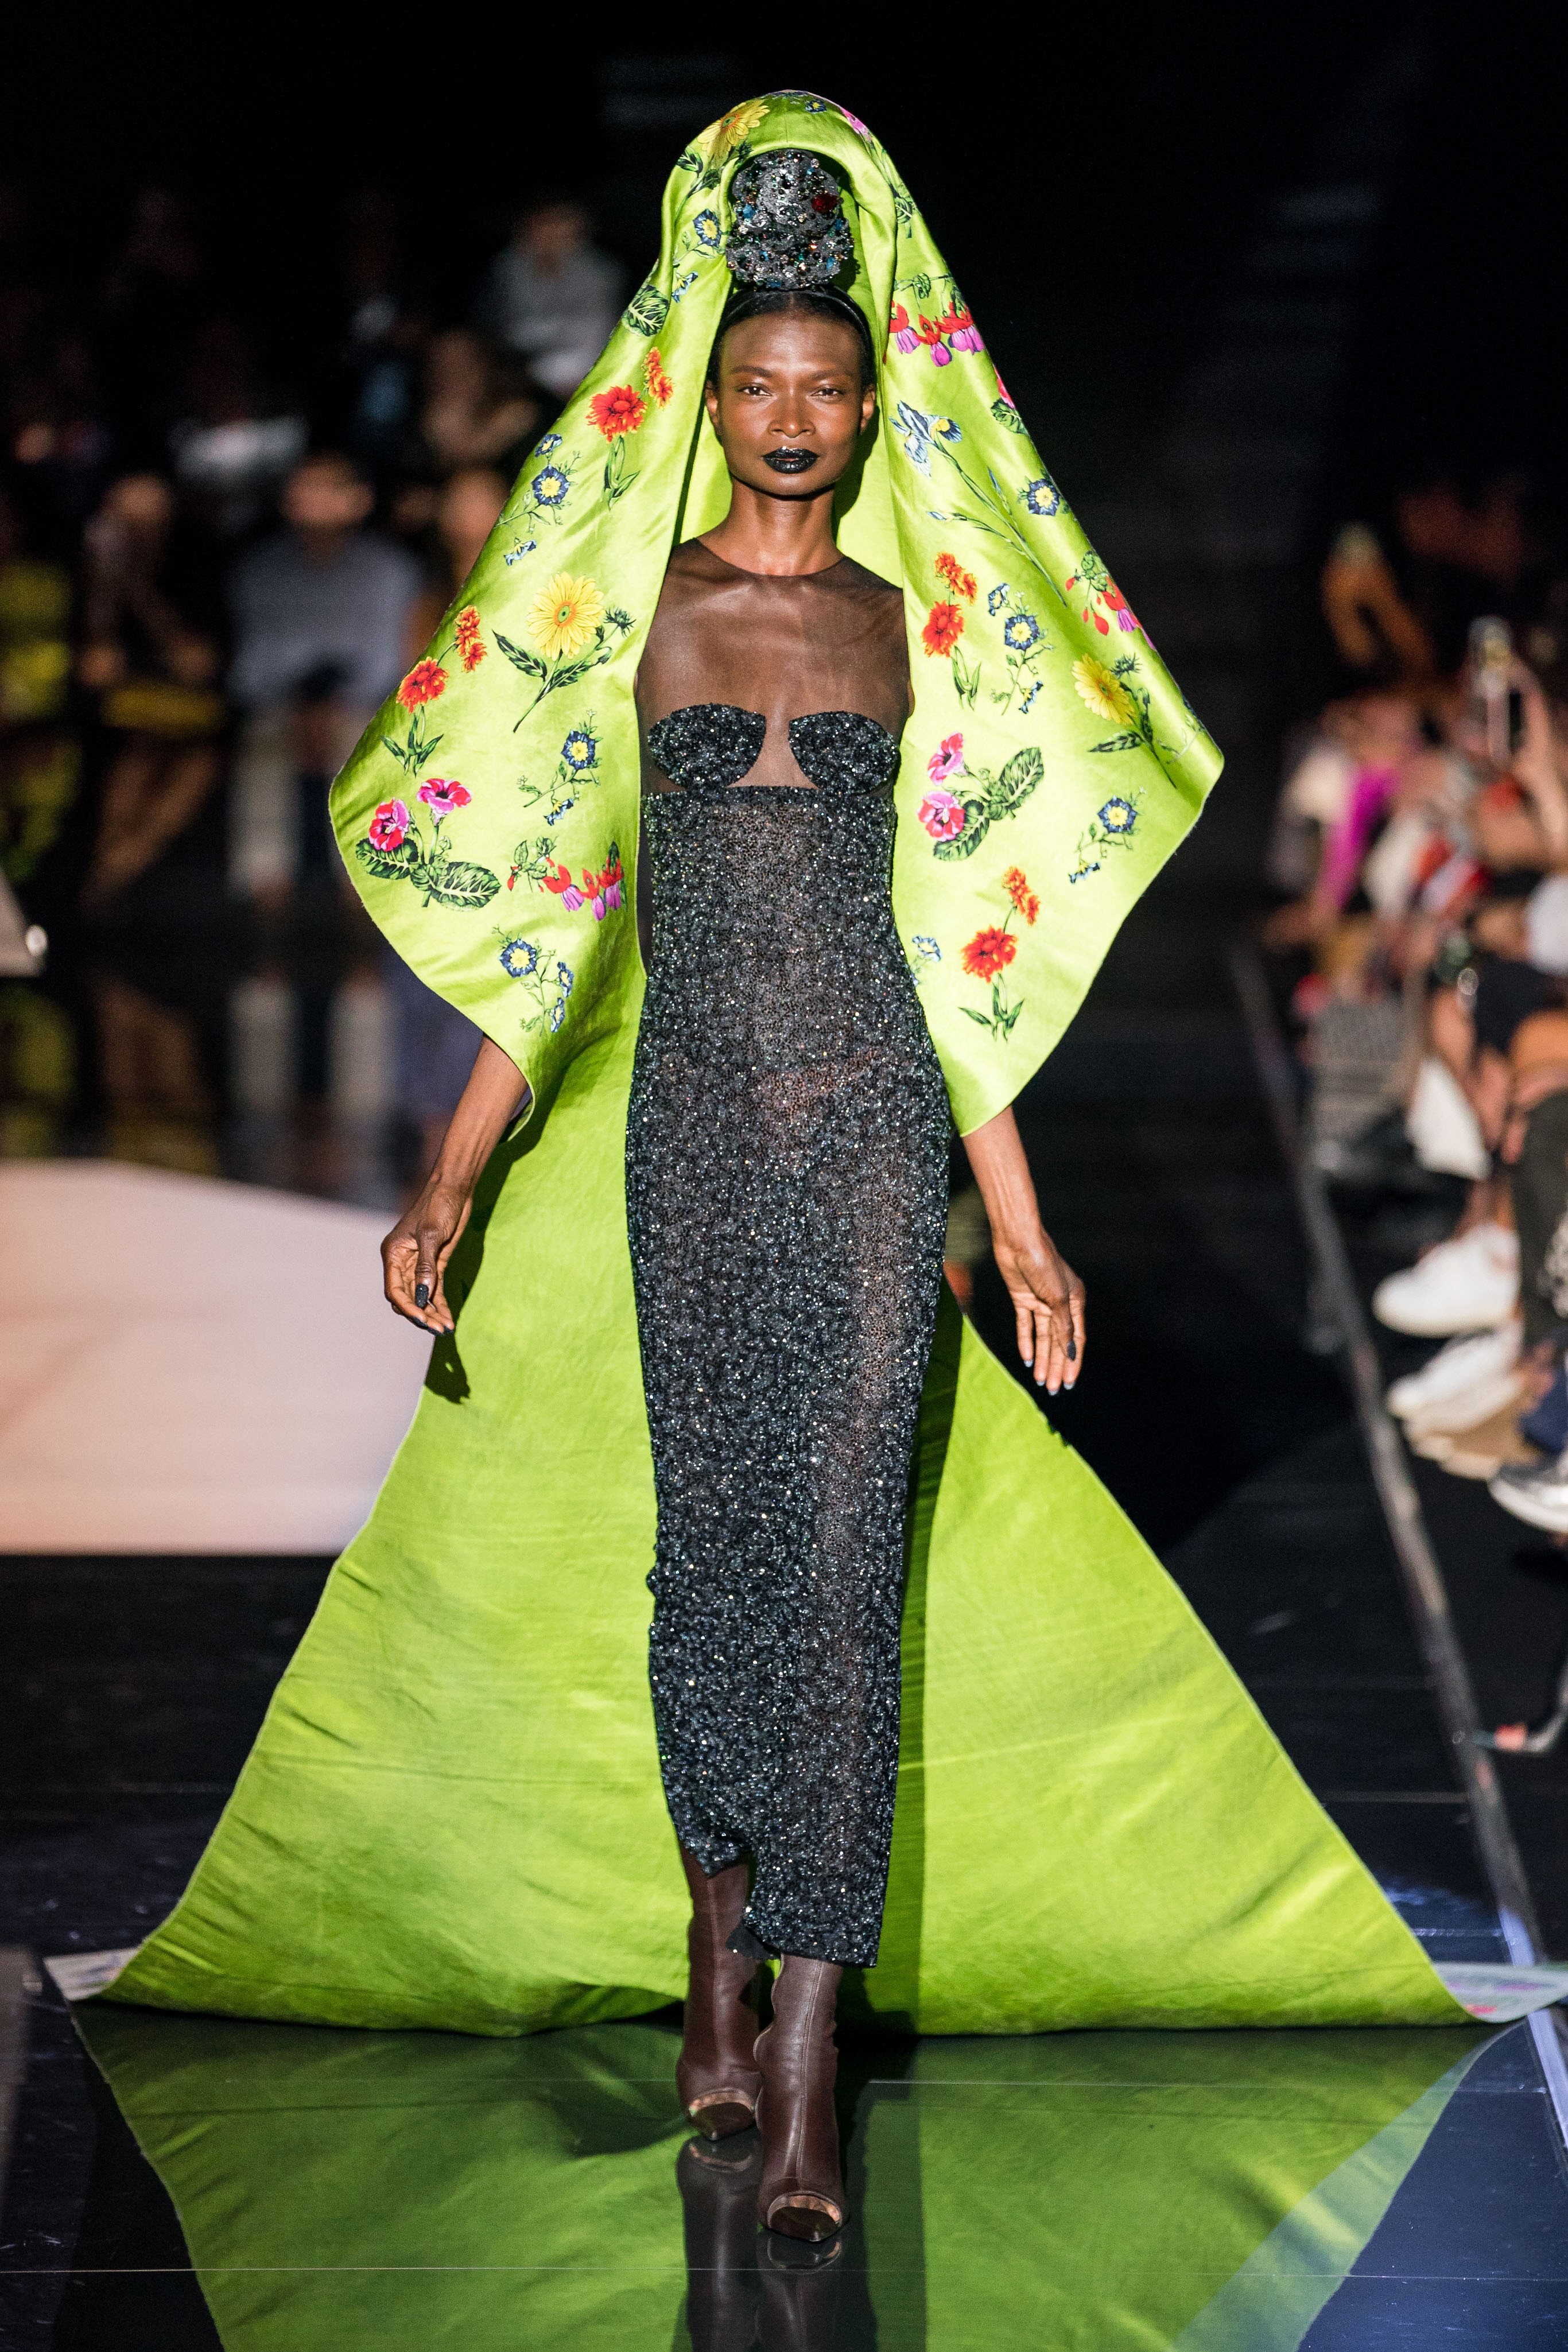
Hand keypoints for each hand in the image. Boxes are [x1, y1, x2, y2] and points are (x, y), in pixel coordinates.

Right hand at [382, 1176, 470, 1333]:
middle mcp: (402, 1262)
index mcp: (393, 1254)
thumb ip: (426, 1267)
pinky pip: (433, 1291)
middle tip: (438, 1329)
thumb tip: (422, 1296)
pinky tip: (448, 1319)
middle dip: (420, 1315)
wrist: (454, 1190)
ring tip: (445, 1329)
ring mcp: (417, 1265)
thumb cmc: (438, 1206)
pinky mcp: (434, 1265)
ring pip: (420, 1298)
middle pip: (406, 1298)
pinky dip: (439, 1305)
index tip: (422, 1319)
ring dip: (431, 1314)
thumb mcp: (431, 1235)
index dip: (407, 1307)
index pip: (395, 1290)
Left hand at [991, 1220, 1085, 1392]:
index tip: (1069, 1382)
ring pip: (1043, 1337)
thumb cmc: (1044, 1264)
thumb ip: (1063, 1327)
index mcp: (1075, 1302)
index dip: (1072, 1362)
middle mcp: (1060, 1304)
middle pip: (1059, 1342)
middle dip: (1056, 1366)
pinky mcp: (1023, 1299)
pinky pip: (1025, 1326)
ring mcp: (1040, 1302)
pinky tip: (1027, 1359)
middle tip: (1053, 1389)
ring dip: (1042, 1358)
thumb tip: (1071, 1353)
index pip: (1076, 1340)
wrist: (1018, 1242)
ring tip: (1041, 1380)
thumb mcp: (1057, 1298)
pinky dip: (1026, 1341)